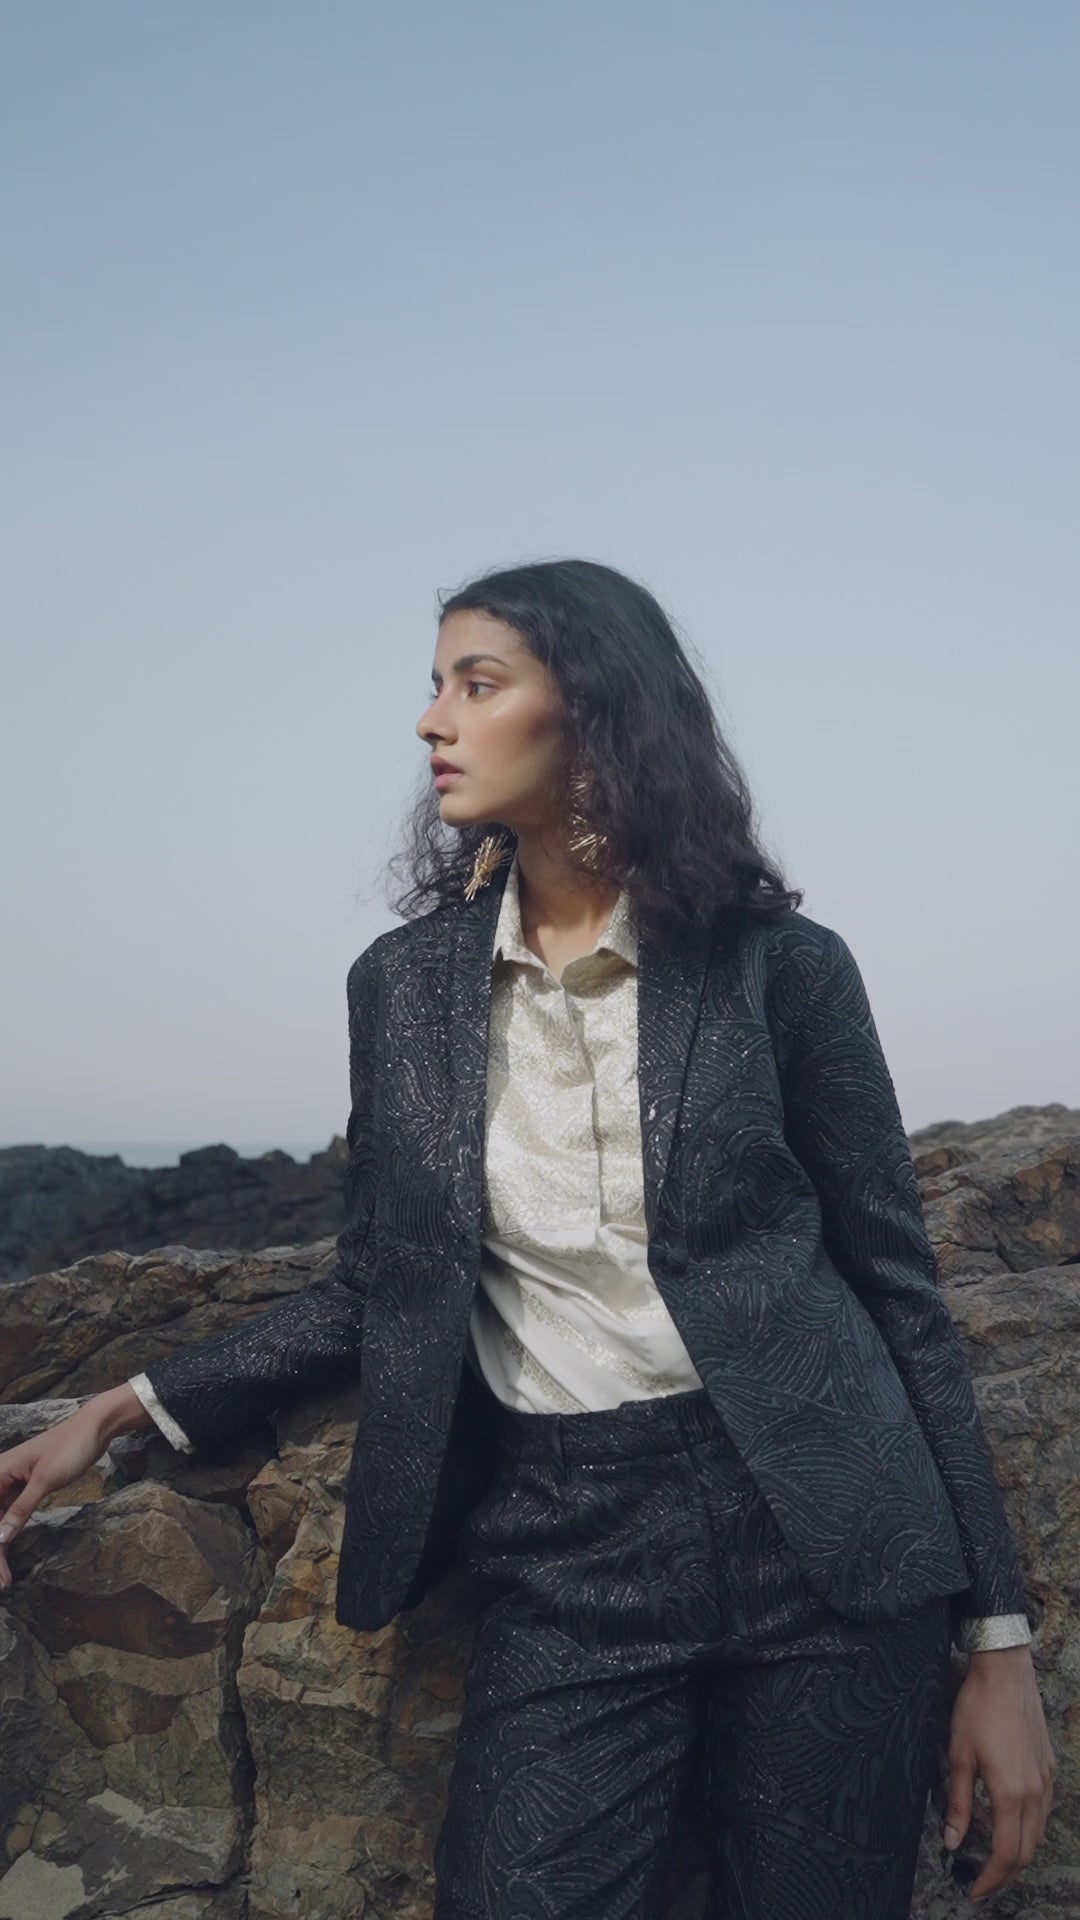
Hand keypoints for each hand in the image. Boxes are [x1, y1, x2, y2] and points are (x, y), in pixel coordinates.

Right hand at [0, 1406, 119, 1586]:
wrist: (95, 1428)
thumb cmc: (69, 1446)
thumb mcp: (45, 1480)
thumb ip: (21, 1509)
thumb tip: (0, 1537)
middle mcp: (1, 1478)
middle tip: (2, 1580)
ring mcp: (13, 1484)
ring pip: (0, 1520)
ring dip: (1, 1546)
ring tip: (5, 1577)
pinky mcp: (27, 1489)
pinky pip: (12, 1514)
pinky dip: (11, 1532)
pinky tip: (9, 1551)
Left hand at [945, 1644, 1054, 1900]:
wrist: (1005, 1672)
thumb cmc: (977, 1710)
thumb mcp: (959, 1756)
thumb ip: (958, 1804)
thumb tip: (953, 1841)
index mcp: (1011, 1793)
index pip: (1007, 1854)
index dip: (991, 1878)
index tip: (973, 1889)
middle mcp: (1035, 1792)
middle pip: (1027, 1851)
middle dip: (1005, 1873)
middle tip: (982, 1880)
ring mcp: (1046, 1779)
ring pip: (1039, 1833)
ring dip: (1020, 1853)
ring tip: (995, 1859)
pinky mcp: (1048, 1767)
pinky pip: (1044, 1811)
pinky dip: (1030, 1828)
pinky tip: (1013, 1824)